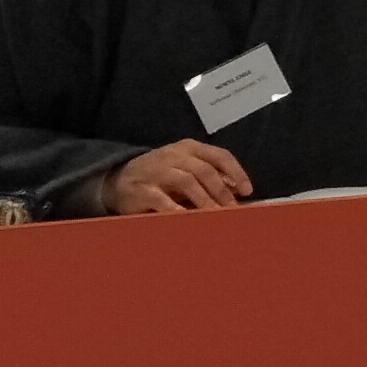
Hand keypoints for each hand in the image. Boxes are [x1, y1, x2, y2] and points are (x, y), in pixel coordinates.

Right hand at [105, 139, 251, 211]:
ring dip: (204, 200)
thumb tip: (237, 190)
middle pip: (205, 170)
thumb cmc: (160, 176)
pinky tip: (187, 219)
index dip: (236, 172)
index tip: (247, 191)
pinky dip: (176, 209)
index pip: (219, 155)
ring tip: (215, 216)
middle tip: (233, 210)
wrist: (119, 180)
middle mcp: (174, 156)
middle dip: (222, 191)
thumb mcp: (185, 168)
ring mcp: (157, 172)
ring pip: (187, 182)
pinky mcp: (143, 190)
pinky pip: (162, 200)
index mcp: (189, 148)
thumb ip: (209, 175)